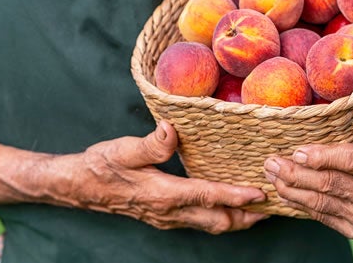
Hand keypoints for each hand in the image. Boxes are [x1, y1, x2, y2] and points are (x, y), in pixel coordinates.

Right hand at [52, 121, 267, 233]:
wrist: (80, 186)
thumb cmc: (101, 166)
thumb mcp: (123, 150)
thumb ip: (150, 144)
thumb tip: (172, 129)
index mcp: (164, 194)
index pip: (207, 197)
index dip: (235, 195)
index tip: (259, 193)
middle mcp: (170, 211)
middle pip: (217, 221)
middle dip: (246, 216)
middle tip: (273, 205)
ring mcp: (167, 217)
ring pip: (210, 224)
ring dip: (236, 218)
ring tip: (258, 208)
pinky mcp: (164, 215)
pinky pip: (200, 220)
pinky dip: (220, 215)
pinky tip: (225, 204)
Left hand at [263, 99, 352, 238]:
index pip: (351, 162)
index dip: (323, 157)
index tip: (299, 151)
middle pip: (328, 184)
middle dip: (295, 172)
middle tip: (271, 161)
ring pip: (319, 202)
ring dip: (291, 188)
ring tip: (270, 173)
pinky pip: (322, 215)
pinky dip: (300, 203)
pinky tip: (284, 190)